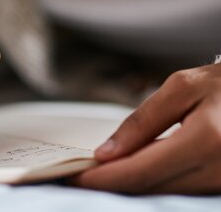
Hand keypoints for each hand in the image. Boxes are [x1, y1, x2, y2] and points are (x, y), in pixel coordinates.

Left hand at [72, 64, 220, 193]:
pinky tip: (129, 171)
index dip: (104, 177)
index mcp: (207, 139)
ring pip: (160, 192)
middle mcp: (217, 169)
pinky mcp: (218, 184)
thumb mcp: (181, 88)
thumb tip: (107, 152)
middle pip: (148, 186)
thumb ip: (143, 121)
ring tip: (98, 172)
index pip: (141, 170)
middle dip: (109, 183)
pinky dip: (147, 182)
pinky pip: (175, 189)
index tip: (74, 175)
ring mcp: (220, 182)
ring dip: (125, 185)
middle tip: (79, 174)